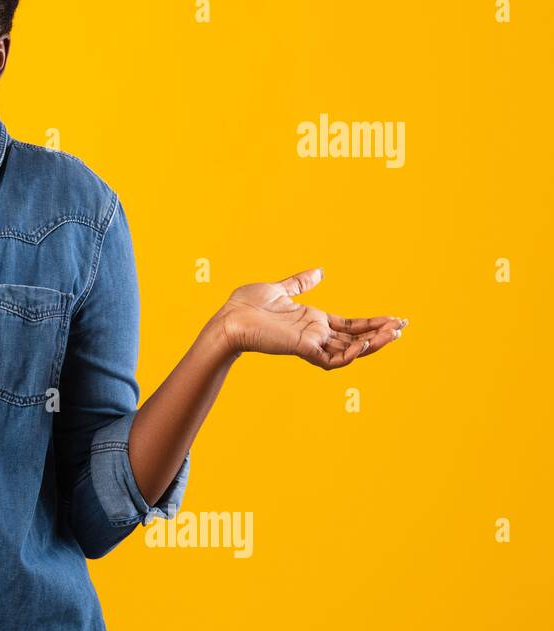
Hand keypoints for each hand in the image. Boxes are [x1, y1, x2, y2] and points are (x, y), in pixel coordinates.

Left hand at [215, 267, 406, 369]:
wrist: (228, 318)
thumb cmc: (247, 306)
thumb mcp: (280, 289)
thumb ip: (301, 283)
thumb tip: (320, 271)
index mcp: (313, 321)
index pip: (351, 326)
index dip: (372, 324)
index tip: (395, 319)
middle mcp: (315, 334)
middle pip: (356, 340)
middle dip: (380, 334)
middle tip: (403, 327)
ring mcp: (309, 343)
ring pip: (349, 351)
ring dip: (372, 344)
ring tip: (394, 334)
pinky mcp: (301, 349)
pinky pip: (331, 359)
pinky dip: (349, 355)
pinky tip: (366, 345)